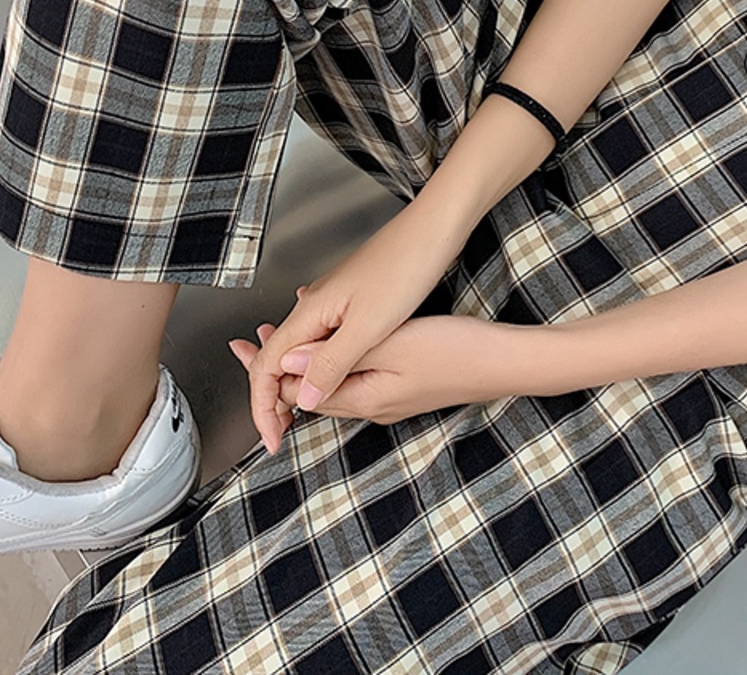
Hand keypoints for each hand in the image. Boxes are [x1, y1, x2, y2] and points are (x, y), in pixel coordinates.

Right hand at [227, 199, 469, 452]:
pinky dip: (313, 356)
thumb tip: (302, 399)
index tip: (272, 438)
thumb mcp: (369, 326)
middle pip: (278, 357)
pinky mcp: (353, 296)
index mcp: (313, 312)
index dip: (264, 406)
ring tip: (282, 403)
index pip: (268, 366)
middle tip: (274, 430)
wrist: (433, 228)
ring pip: (300, 345)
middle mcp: (316, 304)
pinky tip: (317, 358)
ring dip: (290, 376)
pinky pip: (321, 334)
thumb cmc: (406, 268)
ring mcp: (334, 298)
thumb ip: (331, 363)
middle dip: (272, 396)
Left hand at [233, 314, 517, 425]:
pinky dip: (330, 359)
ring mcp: (389, 399)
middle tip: (245, 346)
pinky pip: (353, 376)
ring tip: (279, 341)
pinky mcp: (404, 387)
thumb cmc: (455, 350)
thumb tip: (286, 365)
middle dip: (276, 367)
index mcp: (361, 398)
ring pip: (331, 383)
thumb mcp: (391, 345)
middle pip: (309, 390)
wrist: (506, 363)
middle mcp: (370, 406)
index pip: (297, 390)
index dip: (264, 368)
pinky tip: (332, 342)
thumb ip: (336, 356)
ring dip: (302, 362)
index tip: (240, 346)